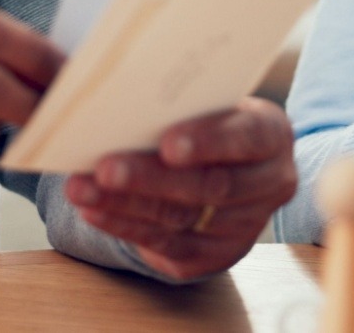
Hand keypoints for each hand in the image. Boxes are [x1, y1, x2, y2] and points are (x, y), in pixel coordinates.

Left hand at [64, 97, 296, 280]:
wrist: (228, 162)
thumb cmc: (208, 118)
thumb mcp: (209, 101)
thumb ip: (182, 102)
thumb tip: (124, 99)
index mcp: (272, 135)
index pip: (247, 138)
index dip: (208, 142)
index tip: (166, 143)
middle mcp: (269, 184)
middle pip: (209, 185)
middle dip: (151, 178)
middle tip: (104, 168)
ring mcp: (245, 226)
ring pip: (181, 218)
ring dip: (125, 205)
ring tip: (82, 189)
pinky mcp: (217, 255)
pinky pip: (167, 246)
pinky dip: (125, 227)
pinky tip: (94, 211)